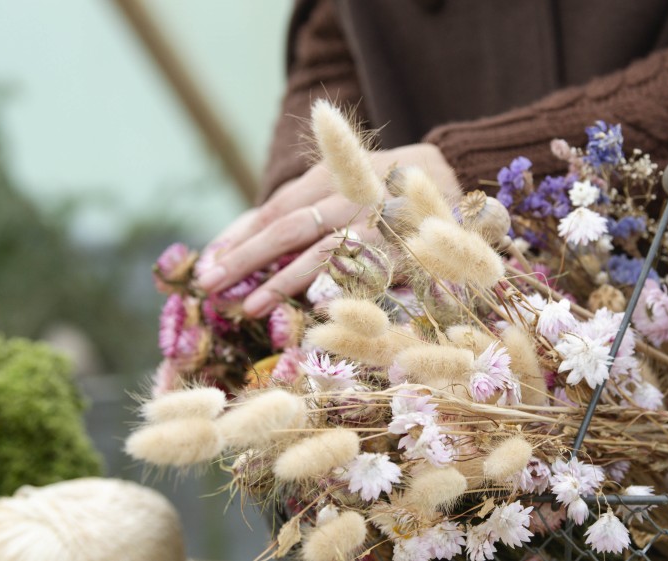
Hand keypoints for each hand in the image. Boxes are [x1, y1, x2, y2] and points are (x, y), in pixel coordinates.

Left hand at [197, 142, 457, 316]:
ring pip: (317, 255)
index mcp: (331, 175)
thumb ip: (309, 199)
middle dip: (243, 259)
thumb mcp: (348, 175)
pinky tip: (307, 314)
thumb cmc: (393, 183)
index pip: (274, 207)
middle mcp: (348, 196)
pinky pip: (357, 275)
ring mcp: (373, 224)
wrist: (458, 176)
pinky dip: (330, 293)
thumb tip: (251, 233)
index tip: (208, 260)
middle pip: (285, 228)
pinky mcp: (398, 250)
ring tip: (246, 307)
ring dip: (278, 283)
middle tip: (209, 285)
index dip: (239, 234)